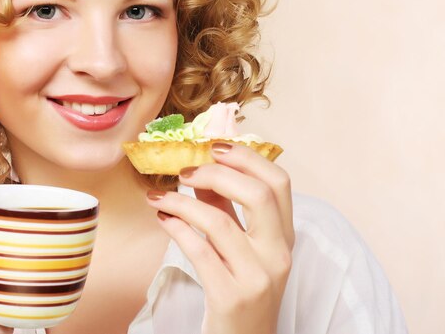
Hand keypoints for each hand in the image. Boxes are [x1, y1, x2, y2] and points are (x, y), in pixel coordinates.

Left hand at [146, 142, 293, 333]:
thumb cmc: (241, 290)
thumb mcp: (242, 248)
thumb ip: (226, 209)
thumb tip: (201, 171)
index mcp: (284, 237)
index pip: (279, 182)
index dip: (247, 157)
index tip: (215, 148)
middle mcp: (278, 255)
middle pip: (258, 194)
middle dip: (217, 173)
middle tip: (185, 170)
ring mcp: (257, 277)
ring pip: (219, 221)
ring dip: (182, 202)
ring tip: (159, 197)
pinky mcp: (231, 297)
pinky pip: (199, 250)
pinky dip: (176, 227)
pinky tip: (163, 218)